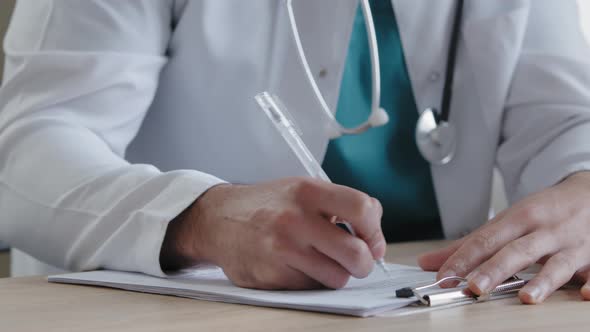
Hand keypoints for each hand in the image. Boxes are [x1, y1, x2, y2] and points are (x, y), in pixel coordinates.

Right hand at [160, 177, 385, 289]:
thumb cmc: (268, 205)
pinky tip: (297, 266)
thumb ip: (340, 205)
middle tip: (358, 261)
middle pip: (356, 254)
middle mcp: (294, 220)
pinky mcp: (270, 276)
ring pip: (336, 278)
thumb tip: (374, 239)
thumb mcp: (302, 189)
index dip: (375, 230)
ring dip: (336, 273)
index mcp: (307, 192)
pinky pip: (310, 288)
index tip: (373, 241)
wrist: (218, 220)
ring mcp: (281, 251)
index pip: (362, 209)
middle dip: (364, 263)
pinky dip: (311, 281)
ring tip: (321, 260)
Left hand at [419, 171, 589, 303]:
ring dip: (542, 280)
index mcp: (519, 218)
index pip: (486, 239)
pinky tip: (586, 294)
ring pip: (557, 263)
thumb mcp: (507, 220)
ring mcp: (572, 243)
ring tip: (526, 297)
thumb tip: (428, 263)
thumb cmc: (545, 210)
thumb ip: (470, 244)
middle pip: (517, 251)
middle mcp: (544, 229)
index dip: (464, 258)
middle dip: (495, 269)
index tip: (444, 276)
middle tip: (474, 287)